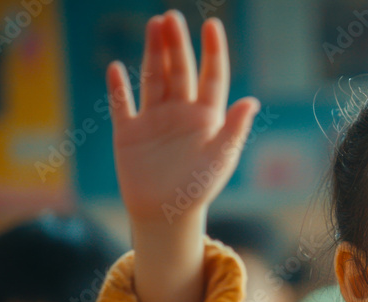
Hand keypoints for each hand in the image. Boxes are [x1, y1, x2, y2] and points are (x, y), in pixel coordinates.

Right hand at [105, 9, 258, 225]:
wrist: (167, 215)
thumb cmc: (199, 189)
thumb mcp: (221, 158)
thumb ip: (234, 129)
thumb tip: (251, 101)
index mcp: (207, 117)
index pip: (212, 76)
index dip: (213, 51)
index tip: (211, 25)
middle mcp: (181, 113)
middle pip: (180, 70)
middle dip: (176, 44)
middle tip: (171, 17)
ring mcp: (154, 120)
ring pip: (154, 79)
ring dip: (153, 53)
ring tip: (153, 26)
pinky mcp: (129, 133)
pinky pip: (122, 105)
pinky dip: (118, 88)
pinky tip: (116, 68)